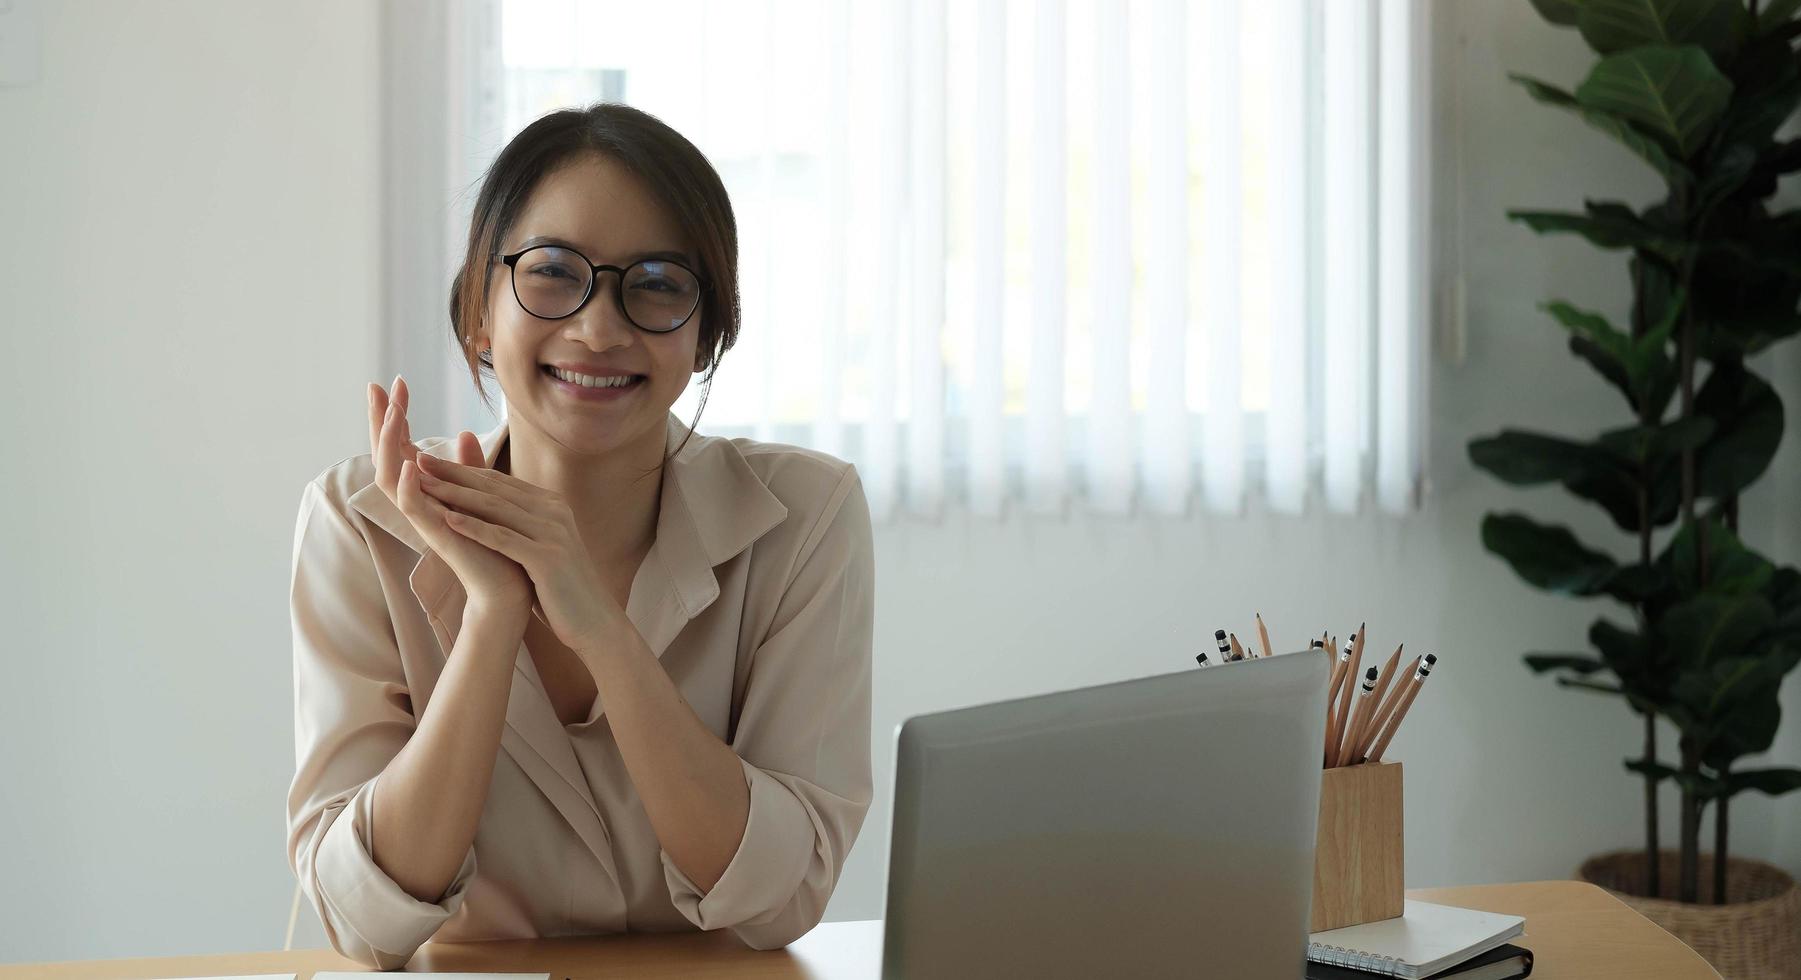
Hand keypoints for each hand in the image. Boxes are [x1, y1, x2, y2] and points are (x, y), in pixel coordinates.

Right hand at [367, 376, 531, 615]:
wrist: (508, 588)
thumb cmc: (496, 546)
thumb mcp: (481, 496)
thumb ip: (468, 468)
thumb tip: (465, 433)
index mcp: (429, 491)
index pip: (402, 446)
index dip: (395, 415)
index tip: (395, 381)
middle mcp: (419, 502)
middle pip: (387, 455)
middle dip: (381, 420)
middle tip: (377, 386)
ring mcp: (423, 519)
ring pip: (390, 476)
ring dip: (389, 445)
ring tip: (391, 414)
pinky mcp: (434, 536)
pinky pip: (412, 510)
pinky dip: (408, 488)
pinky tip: (410, 465)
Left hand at [412, 452, 625, 656]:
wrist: (593, 620)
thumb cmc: (561, 587)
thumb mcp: (541, 547)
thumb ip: (523, 523)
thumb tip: (492, 508)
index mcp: (551, 505)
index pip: (499, 482)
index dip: (463, 469)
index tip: (431, 460)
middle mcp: (553, 512)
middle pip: (494, 488)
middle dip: (454, 473)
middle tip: (420, 460)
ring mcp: (553, 533)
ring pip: (495, 508)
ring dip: (457, 495)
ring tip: (425, 486)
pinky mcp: (548, 558)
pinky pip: (504, 538)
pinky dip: (475, 528)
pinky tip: (448, 520)